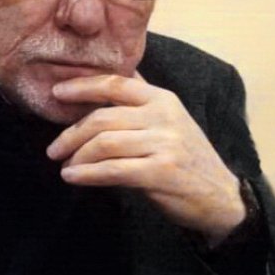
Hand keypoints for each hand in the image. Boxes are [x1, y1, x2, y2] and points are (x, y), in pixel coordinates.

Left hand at [46, 73, 244, 244]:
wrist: (221, 197)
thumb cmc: (186, 158)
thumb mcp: (169, 120)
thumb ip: (139, 100)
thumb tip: (105, 77)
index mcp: (162, 99)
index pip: (114, 83)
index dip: (82, 86)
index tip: (56, 92)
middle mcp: (163, 116)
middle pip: (102, 118)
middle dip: (71, 134)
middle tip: (53, 149)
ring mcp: (164, 143)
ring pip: (103, 143)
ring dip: (76, 156)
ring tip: (65, 166)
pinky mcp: (161, 171)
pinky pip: (112, 170)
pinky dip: (87, 174)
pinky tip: (72, 178)